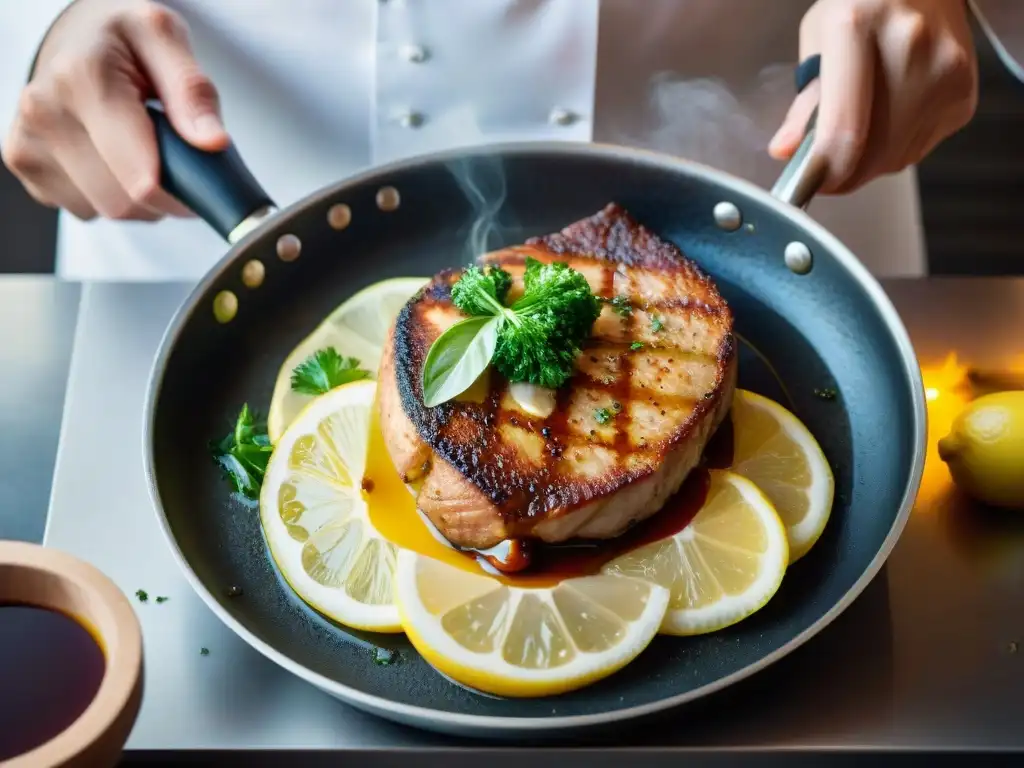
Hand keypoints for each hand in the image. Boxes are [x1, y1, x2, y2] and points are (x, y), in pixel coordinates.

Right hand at [1, 0, 228, 220]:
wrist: (73, 35)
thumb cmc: (121, 37)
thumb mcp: (166, 37)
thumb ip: (192, 90)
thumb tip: (212, 142)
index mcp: (82, 79)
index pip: (142, 179)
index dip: (183, 193)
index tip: (202, 179)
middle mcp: (44, 113)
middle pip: (124, 203)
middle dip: (162, 196)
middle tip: (176, 161)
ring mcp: (29, 144)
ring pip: (107, 211)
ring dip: (138, 198)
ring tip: (142, 152)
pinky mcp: (26, 166)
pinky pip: (85, 209)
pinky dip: (110, 195)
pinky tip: (112, 158)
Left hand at [768, 0, 978, 194]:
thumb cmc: (863, 4)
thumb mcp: (818, 38)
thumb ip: (802, 101)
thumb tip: (785, 151)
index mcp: (858, 26)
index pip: (844, 128)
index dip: (824, 170)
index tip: (809, 182)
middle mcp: (909, 47)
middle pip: (874, 152)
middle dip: (843, 174)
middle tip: (826, 167)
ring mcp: (945, 71)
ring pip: (897, 157)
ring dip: (868, 163)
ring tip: (858, 133)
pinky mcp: (964, 93)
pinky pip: (920, 148)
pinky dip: (895, 148)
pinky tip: (888, 118)